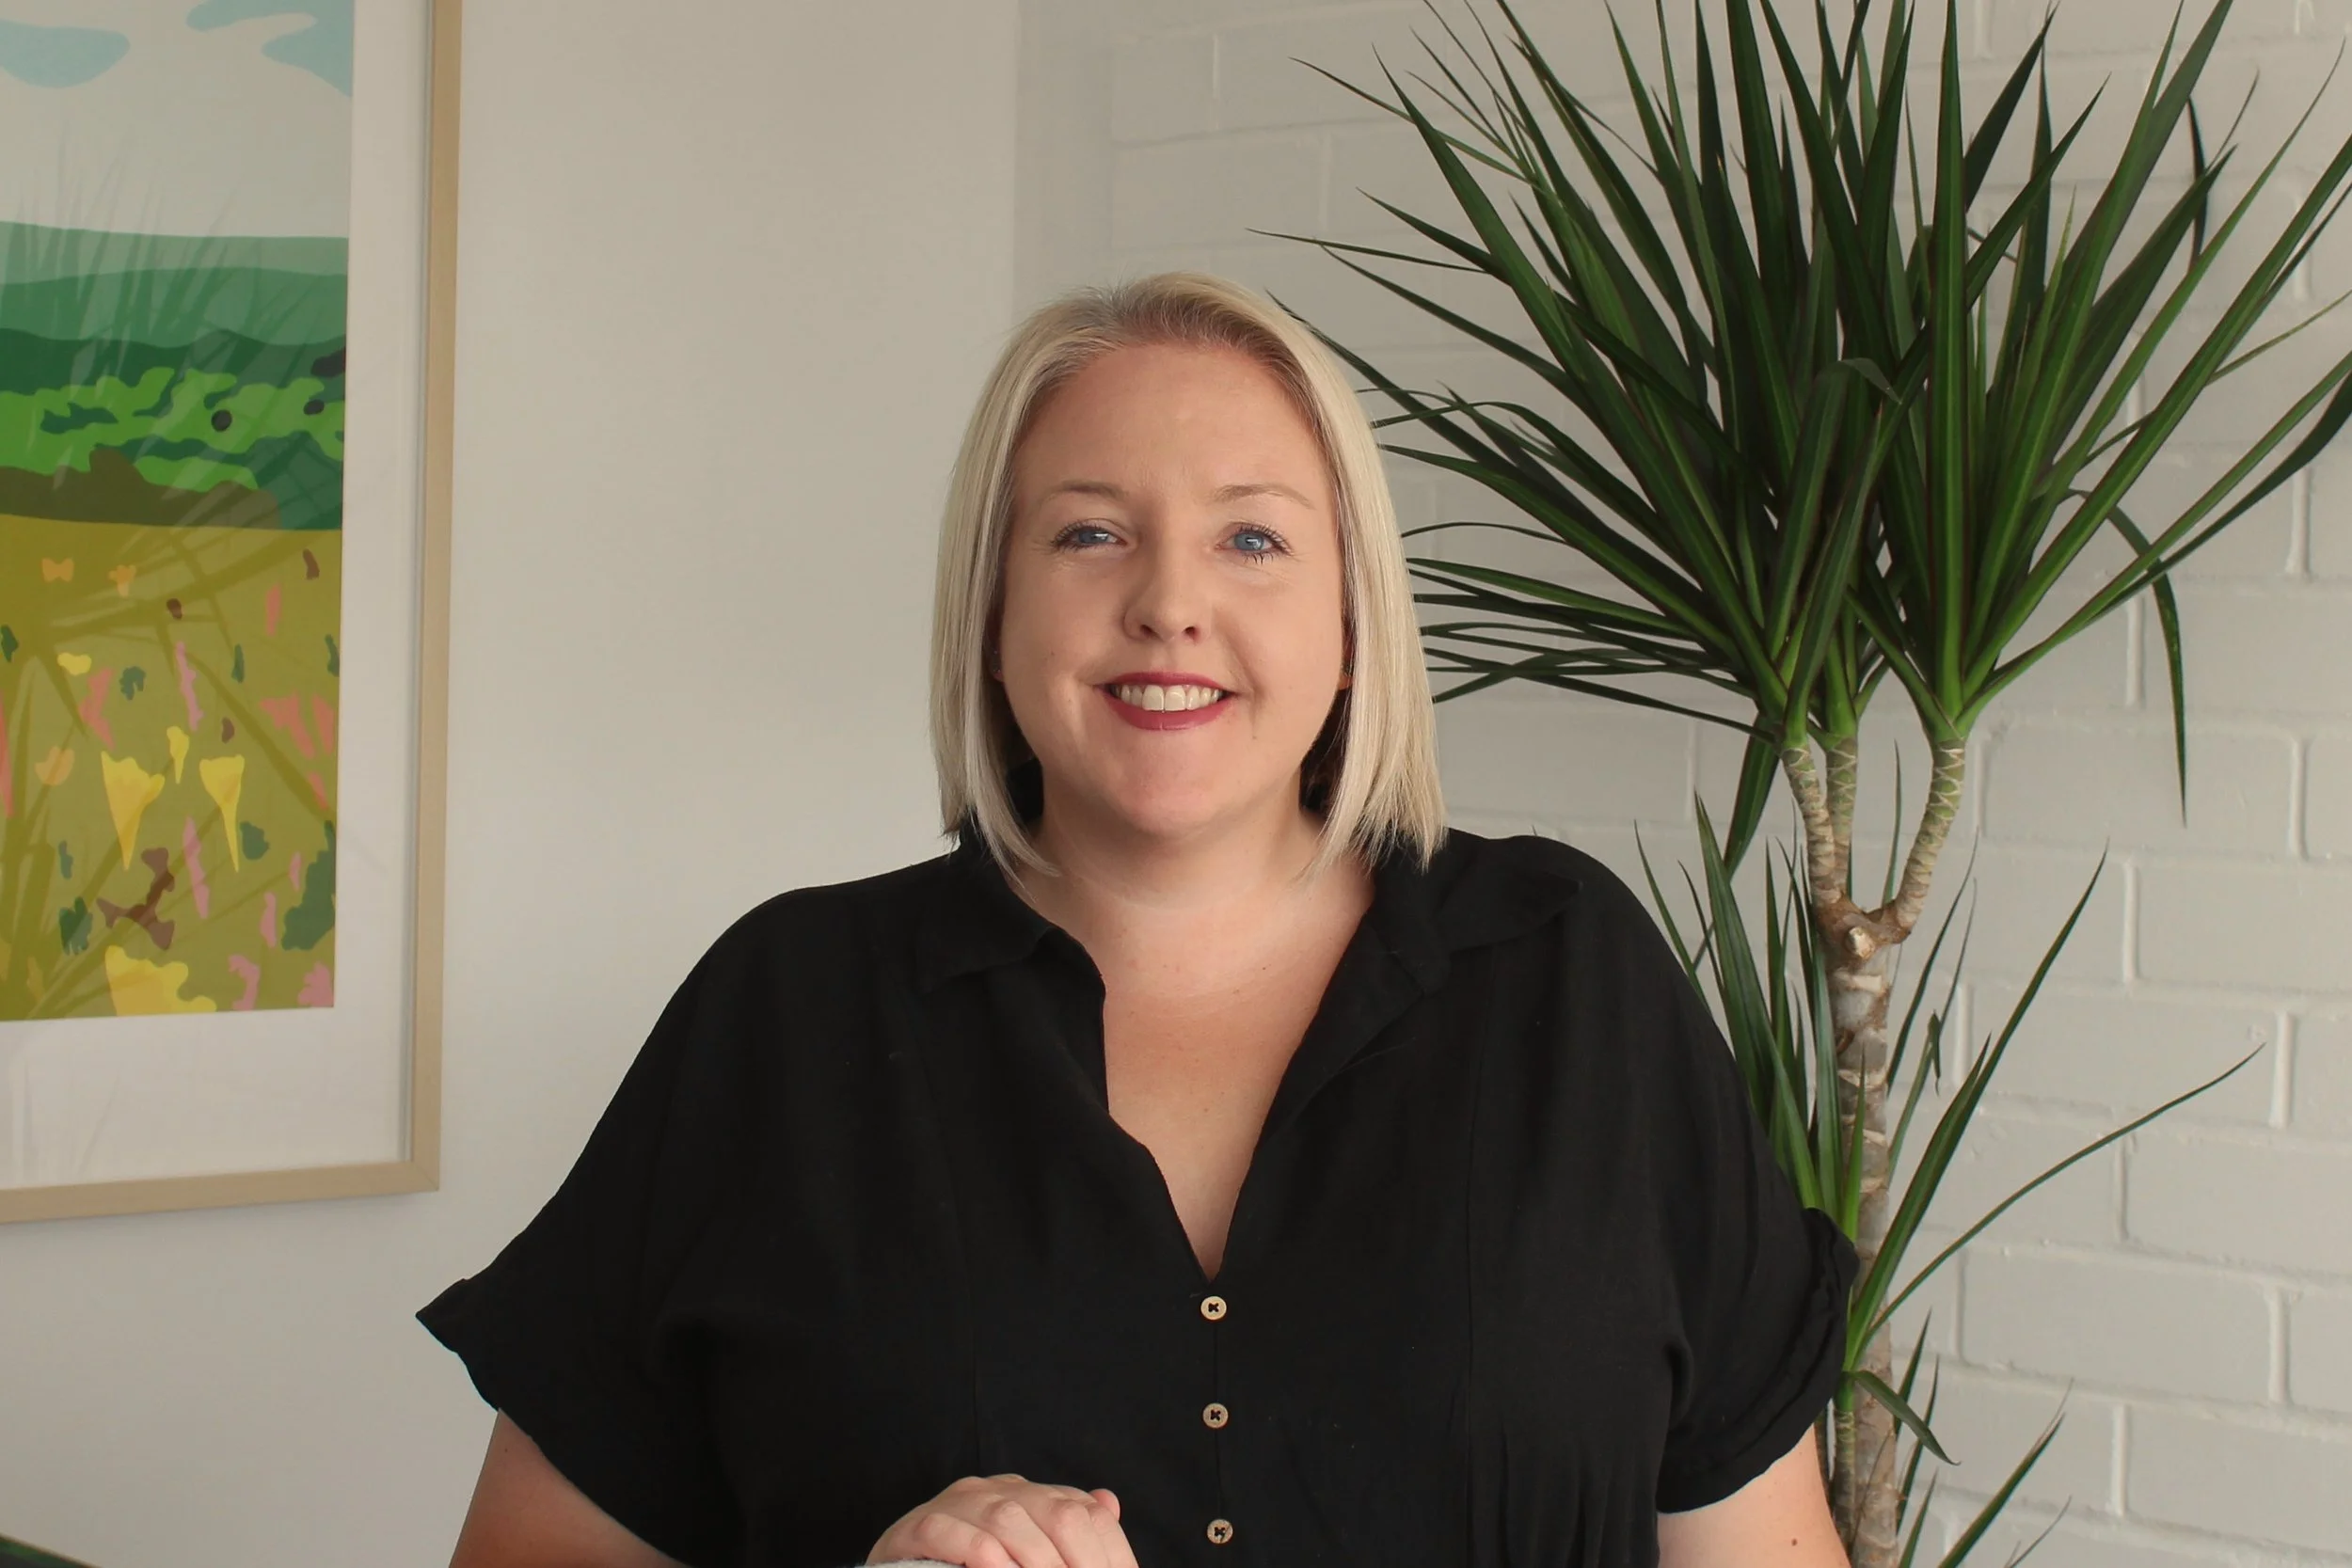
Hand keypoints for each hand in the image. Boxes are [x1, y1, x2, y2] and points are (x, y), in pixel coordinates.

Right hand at [866, 1473, 1140, 1567]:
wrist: (903, 1564)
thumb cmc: (969, 1564)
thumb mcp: (1025, 1550)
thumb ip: (1067, 1531)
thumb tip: (1111, 1503)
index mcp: (1030, 1494)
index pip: (1084, 1512)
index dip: (1110, 1554)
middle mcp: (997, 1489)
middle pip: (1056, 1512)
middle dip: (1079, 1561)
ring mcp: (958, 1504)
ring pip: (1007, 1519)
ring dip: (1035, 1561)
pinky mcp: (920, 1525)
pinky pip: (952, 1531)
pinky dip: (981, 1554)